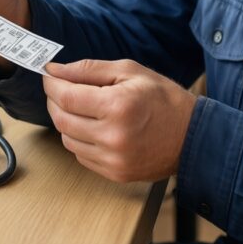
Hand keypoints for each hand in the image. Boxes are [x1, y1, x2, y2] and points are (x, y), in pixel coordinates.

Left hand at [43, 59, 195, 182]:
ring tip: (81, 107)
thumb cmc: (164, 99)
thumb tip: (54, 70)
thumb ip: (88, 69)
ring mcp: (113, 159)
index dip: (51, 84)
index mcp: (117, 106)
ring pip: (67, 139)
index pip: (66, 96)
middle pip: (61, 119)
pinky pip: (81, 155)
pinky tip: (93, 126)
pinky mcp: (114, 174)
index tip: (49, 75)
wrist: (193, 136)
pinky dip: (79, 138)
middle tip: (60, 89)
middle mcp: (112, 136)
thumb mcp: (129, 71)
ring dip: (66, 121)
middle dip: (54, 100)